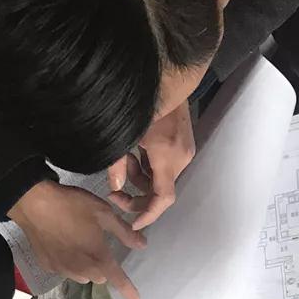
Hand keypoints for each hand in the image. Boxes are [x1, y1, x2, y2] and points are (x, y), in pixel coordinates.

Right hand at [10, 180, 142, 298]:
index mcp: (98, 257)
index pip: (118, 280)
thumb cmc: (72, 206)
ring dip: (85, 266)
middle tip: (96, 245)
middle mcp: (82, 269)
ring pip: (82, 275)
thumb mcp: (104, 213)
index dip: (129, 291)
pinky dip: (67, 262)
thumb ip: (124, 232)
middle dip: (102, 266)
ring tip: (78, 244)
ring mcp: (63, 270)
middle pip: (99, 277)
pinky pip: (65, 270)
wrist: (34, 204)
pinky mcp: (48, 267)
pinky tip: (61, 244)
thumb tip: (142, 245)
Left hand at [108, 99, 195, 230]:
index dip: (148, 215)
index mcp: (167, 157)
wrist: (168, 73)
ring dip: (139, 177)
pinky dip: (147, 166)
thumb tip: (114, 187)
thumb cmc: (145, 101)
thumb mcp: (125, 135)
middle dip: (136, 195)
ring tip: (123, 161)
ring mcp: (184, 150)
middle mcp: (181, 157)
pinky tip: (134, 153)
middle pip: (160, 191)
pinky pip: (164, 165)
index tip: (134, 224)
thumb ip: (116, 163)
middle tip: (114, 193)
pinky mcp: (183, 143)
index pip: (163, 199)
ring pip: (160, 178)